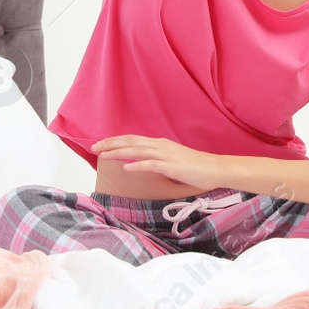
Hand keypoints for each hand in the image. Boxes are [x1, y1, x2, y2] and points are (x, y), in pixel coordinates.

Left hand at [90, 135, 231, 191]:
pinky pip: (151, 165)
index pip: (132, 140)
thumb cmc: (194, 167)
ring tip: (103, 155)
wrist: (215, 169)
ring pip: (137, 151)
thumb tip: (140, 164)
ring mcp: (166, 155)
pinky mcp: (172, 166)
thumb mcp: (171, 161)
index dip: (115, 141)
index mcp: (159, 144)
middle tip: (93, 147)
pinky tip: (126, 168)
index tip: (100, 144)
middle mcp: (160, 146)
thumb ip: (156, 160)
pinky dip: (137, 165)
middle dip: (111, 144)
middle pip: (131, 142)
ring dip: (119, 152)